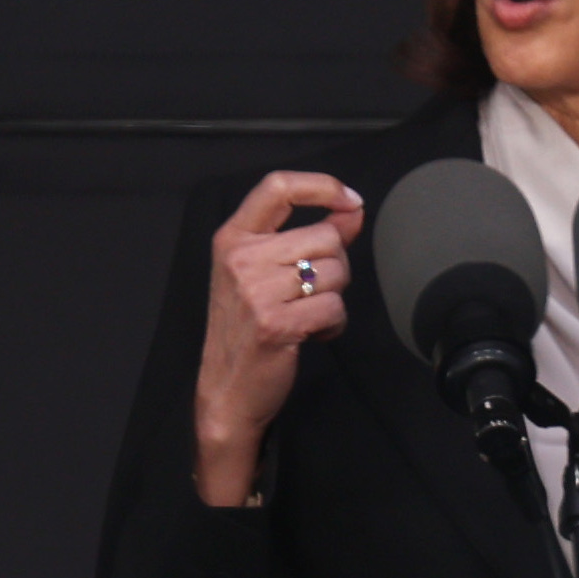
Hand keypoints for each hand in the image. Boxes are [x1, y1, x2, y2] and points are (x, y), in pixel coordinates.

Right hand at [193, 171, 364, 504]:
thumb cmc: (249, 328)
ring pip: (336, 271)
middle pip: (325, 236)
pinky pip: (334, 307)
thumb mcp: (266, 273)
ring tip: (306, 315)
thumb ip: (310, 236)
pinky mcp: (275, 324)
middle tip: (311, 293)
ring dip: (334, 298)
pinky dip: (333, 324)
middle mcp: (240, 259)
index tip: (349, 200)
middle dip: (335, 266)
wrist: (226, 391)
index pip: (277, 186)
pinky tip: (311, 334)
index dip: (322, 185)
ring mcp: (255, 291)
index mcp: (233, 238)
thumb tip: (352, 209)